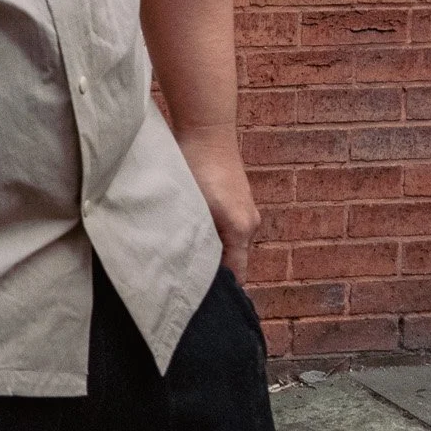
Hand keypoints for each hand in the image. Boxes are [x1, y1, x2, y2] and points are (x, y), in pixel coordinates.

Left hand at [179, 125, 259, 275]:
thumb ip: (196, 237)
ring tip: (183, 259)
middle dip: (213, 271)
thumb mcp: (195, 207)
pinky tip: (188, 232)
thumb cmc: (197, 165)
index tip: (199, 300)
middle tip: (184, 282)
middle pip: (232, 259)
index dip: (220, 288)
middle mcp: (248, 223)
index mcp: (242, 230)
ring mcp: (242, 210)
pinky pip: (224, 227)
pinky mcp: (233, 199)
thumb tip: (189, 263)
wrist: (205, 130)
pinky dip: (210, 234)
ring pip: (226, 242)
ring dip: (209, 250)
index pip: (236, 273)